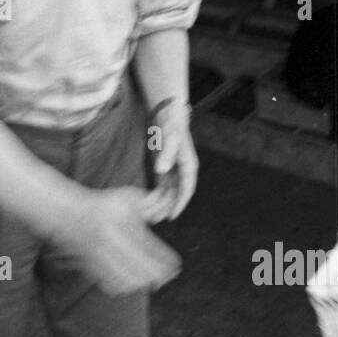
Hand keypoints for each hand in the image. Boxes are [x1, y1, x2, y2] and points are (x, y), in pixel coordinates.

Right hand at [51, 187, 181, 295]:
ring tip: (154, 279)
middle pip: (138, 270)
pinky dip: (127, 286)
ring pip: (125, 281)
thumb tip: (167, 209)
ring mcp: (97, 259)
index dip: (164, 260)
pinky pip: (112, 285)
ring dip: (142, 282)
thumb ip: (148, 203)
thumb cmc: (101, 205)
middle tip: (169, 274)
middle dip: (157, 275)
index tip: (176, 265)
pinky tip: (136, 281)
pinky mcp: (91, 268)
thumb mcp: (126, 198)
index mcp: (117, 225)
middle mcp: (107, 244)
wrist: (67, 214)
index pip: (147, 248)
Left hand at [149, 103, 198, 220]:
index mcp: (188, 166)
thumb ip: (166, 155)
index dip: (179, 204)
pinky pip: (163, 186)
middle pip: (178, 195)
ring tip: (152, 216)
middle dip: (169, 208)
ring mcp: (175, 171)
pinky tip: (148, 204)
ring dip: (162, 204)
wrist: (167, 115)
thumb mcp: (168, 139)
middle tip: (158, 220)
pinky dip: (157, 195)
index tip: (171, 216)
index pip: (186, 190)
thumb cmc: (170, 126)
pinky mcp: (165, 169)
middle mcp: (184, 171)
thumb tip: (161, 170)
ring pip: (170, 193)